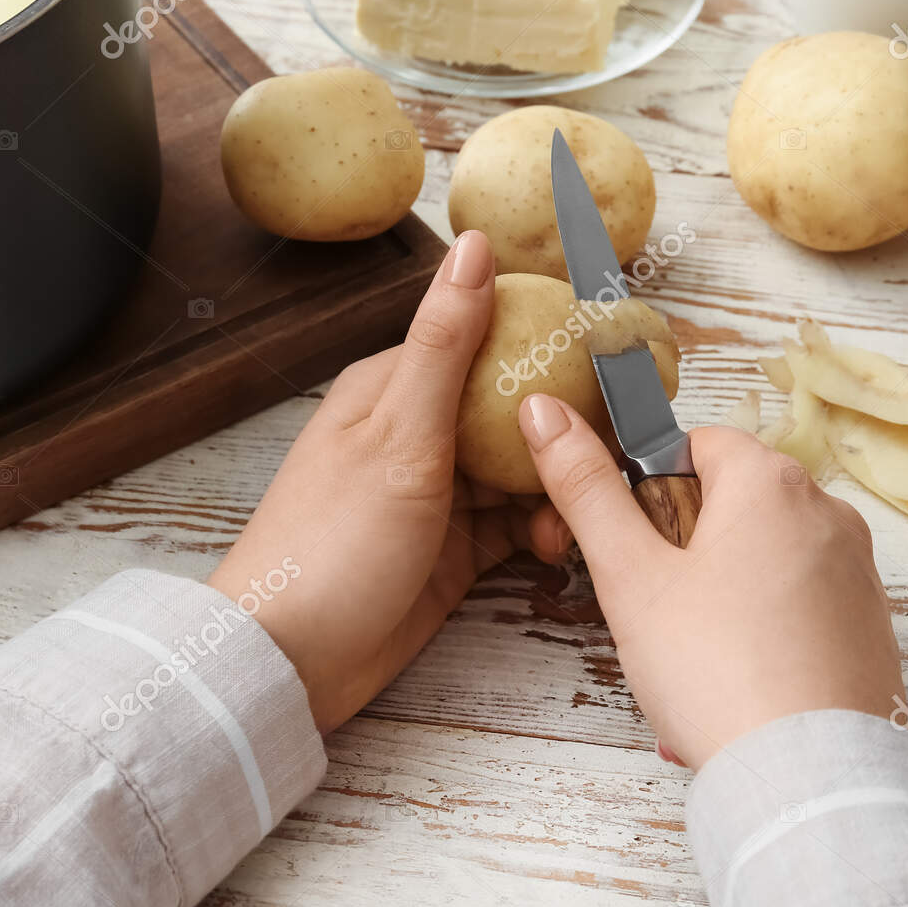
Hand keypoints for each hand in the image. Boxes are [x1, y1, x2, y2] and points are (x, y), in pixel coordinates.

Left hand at [208, 231, 568, 733]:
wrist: (290, 662)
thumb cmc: (331, 543)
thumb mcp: (400, 434)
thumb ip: (445, 343)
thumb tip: (476, 244)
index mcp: (396, 387)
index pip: (487, 340)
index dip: (549, 345)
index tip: (609, 357)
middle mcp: (418, 432)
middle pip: (512, 409)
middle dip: (566, 426)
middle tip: (617, 446)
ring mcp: (436, 494)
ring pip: (521, 469)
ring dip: (557, 486)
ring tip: (584, 508)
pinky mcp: (452, 549)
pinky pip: (514, 525)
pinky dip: (541, 530)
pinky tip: (557, 545)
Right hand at [517, 394, 904, 770]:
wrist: (806, 775)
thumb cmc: (715, 670)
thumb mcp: (630, 575)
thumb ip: (585, 488)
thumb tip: (545, 411)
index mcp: (772, 481)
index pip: (694, 444)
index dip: (648, 490)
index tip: (631, 545)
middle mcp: (829, 512)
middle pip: (731, 502)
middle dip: (683, 549)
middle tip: (656, 612)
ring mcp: (858, 571)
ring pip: (764, 560)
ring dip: (721, 595)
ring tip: (695, 659)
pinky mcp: (871, 626)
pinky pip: (801, 608)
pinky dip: (766, 633)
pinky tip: (740, 680)